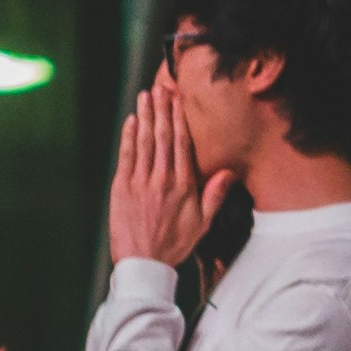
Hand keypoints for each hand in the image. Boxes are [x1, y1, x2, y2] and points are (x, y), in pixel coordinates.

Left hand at [109, 77, 229, 271]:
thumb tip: (228, 172)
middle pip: (163, 137)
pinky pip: (127, 155)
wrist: (144, 263)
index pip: (182, 144)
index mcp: (184, 187)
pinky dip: (129, 136)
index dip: (180, 119)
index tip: (179, 100)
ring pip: (145, 142)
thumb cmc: (174, 244)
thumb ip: (214, 195)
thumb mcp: (202, 224)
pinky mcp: (122, 187)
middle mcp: (163, 180)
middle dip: (162, 110)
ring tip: (146, 96)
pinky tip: (132, 120)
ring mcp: (140, 182)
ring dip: (146, 116)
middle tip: (161, 88)